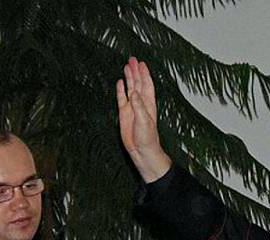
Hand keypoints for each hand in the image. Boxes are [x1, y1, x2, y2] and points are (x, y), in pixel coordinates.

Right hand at [116, 56, 171, 181]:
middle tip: (133, 59)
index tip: (141, 63)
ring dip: (129, 78)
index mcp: (148, 104)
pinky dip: (121, 90)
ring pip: (130, 89)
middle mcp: (141, 103)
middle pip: (138, 83)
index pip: (146, 85)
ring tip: (127, 66)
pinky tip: (120, 82)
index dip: (144, 74)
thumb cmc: (147, 138)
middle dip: (136, 71)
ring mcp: (132, 108)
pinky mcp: (124, 114)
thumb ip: (139, 106)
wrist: (142, 151)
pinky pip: (122, 98)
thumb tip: (134, 93)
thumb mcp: (144, 120)